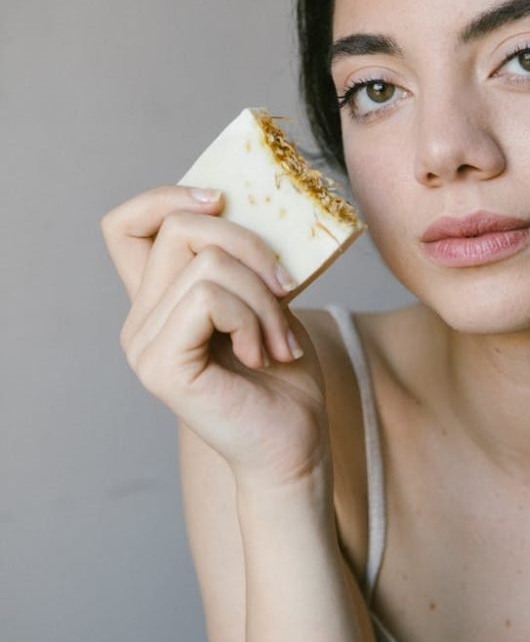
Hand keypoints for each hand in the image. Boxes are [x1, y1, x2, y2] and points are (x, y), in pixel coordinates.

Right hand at [101, 185, 330, 491]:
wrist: (294, 445)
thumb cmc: (284, 375)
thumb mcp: (266, 296)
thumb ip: (240, 258)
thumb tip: (246, 202)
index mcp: (158, 301)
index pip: (124, 225)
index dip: (165, 196)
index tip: (222, 201)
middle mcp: (140, 321)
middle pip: (180, 227)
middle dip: (250, 246)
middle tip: (286, 291)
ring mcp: (144, 345)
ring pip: (206, 263)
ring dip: (263, 296)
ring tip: (279, 339)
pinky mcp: (160, 365)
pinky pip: (208, 297)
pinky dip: (251, 317)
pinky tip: (262, 354)